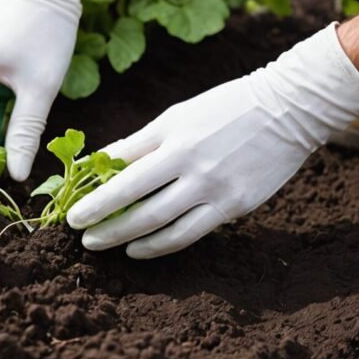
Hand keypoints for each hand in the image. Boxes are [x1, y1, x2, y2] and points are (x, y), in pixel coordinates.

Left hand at [67, 24, 358, 256]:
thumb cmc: (223, 109)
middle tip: (79, 235)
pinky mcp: (236, 206)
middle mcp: (192, 166)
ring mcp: (216, 189)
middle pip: (137, 205)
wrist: (287, 109)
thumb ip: (139, 142)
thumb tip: (99, 161)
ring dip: (126, 239)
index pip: (123, 173)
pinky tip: (139, 250)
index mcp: (174, 139)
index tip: (72, 212)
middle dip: (103, 224)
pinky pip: (190, 234)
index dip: (94, 197)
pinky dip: (159, 245)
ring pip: (161, 226)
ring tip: (102, 245)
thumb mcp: (176, 116)